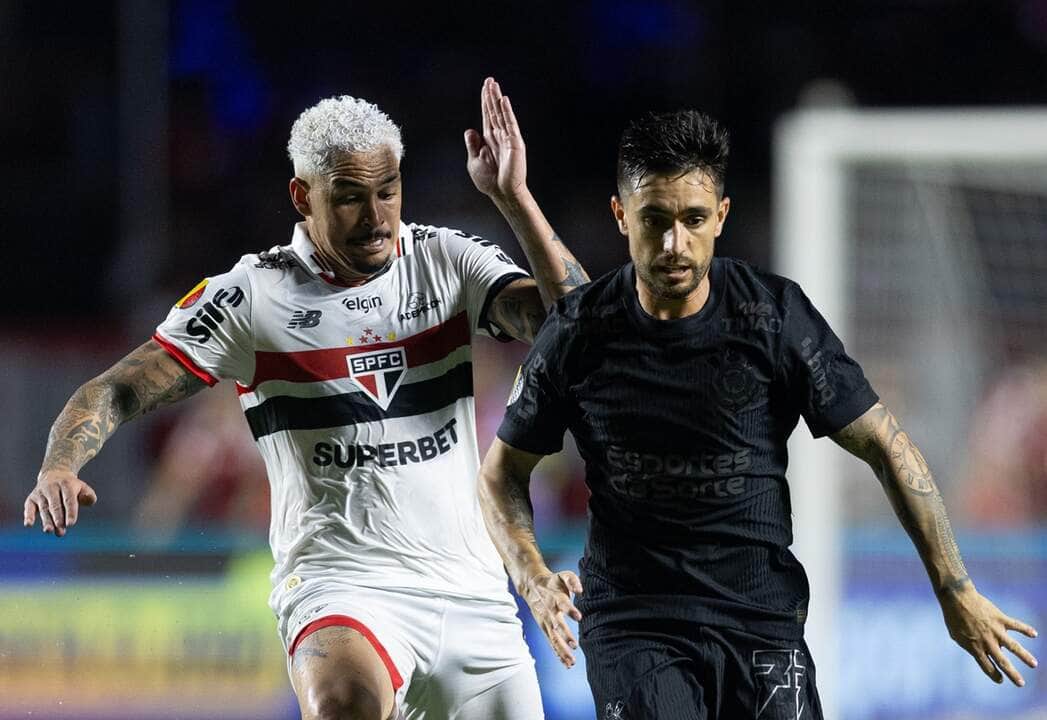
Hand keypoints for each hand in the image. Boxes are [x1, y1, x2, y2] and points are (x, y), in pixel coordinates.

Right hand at [24, 470, 96, 536]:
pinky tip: (28, 524)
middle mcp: (52, 488)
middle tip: (60, 528)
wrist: (54, 474)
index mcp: (67, 485)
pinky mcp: (31, 499)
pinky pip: (29, 507)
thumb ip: (89, 496)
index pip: (69, 500)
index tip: (71, 524)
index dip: (70, 512)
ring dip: (46, 520)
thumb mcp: (83, 488)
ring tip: (49, 530)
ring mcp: (40, 493)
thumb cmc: (71, 487)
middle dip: (58, 517)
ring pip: (44, 508)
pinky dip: (28, 516)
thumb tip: (88, 501)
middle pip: (55, 505)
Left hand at [464, 77, 526, 201]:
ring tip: (494, 84)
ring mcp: (508, 138)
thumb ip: (472, 145)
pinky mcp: (515, 142)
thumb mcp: (474, 161)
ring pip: (501, 114)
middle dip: (491, 95)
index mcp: (489, 139)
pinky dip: (507, 111)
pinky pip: (510, 124)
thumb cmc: (489, 181)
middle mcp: (499, 135)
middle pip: (494, 111)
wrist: (502, 192)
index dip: (485, 101)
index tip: (485, 87)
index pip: (487, 116)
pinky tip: (503, 100)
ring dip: (497, 99)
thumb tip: (470, 129)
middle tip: (490, 79)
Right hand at [519, 570, 582, 667]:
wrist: (532, 586)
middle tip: (574, 645)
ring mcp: (546, 622)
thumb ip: (573, 581)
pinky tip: (567, 663)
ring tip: (572, 661)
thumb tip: (580, 590)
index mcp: (555, 597)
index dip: (570, 610)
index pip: (562, 603)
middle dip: (565, 635)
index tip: (579, 617)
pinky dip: (558, 653)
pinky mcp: (545, 629)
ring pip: (553, 638)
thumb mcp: (563, 576)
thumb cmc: (553, 582)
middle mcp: (549, 611)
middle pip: (556, 625)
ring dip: (562, 649)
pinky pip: (552, 643)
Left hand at [939, 583, 1037, 685]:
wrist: (956, 598)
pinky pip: (1016, 625)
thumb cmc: (953, 617)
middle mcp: (987, 642)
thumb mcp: (956, 636)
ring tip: (1034, 664)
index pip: (987, 666)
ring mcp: (995, 630)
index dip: (994, 675)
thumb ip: (968, 645)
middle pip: (1003, 662)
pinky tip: (1034, 634)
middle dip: (1013, 674)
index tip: (1000, 680)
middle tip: (1021, 683)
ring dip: (1025, 657)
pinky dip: (1025, 629)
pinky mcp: (1000, 619)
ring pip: (1014, 647)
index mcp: (975, 648)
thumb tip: (979, 650)